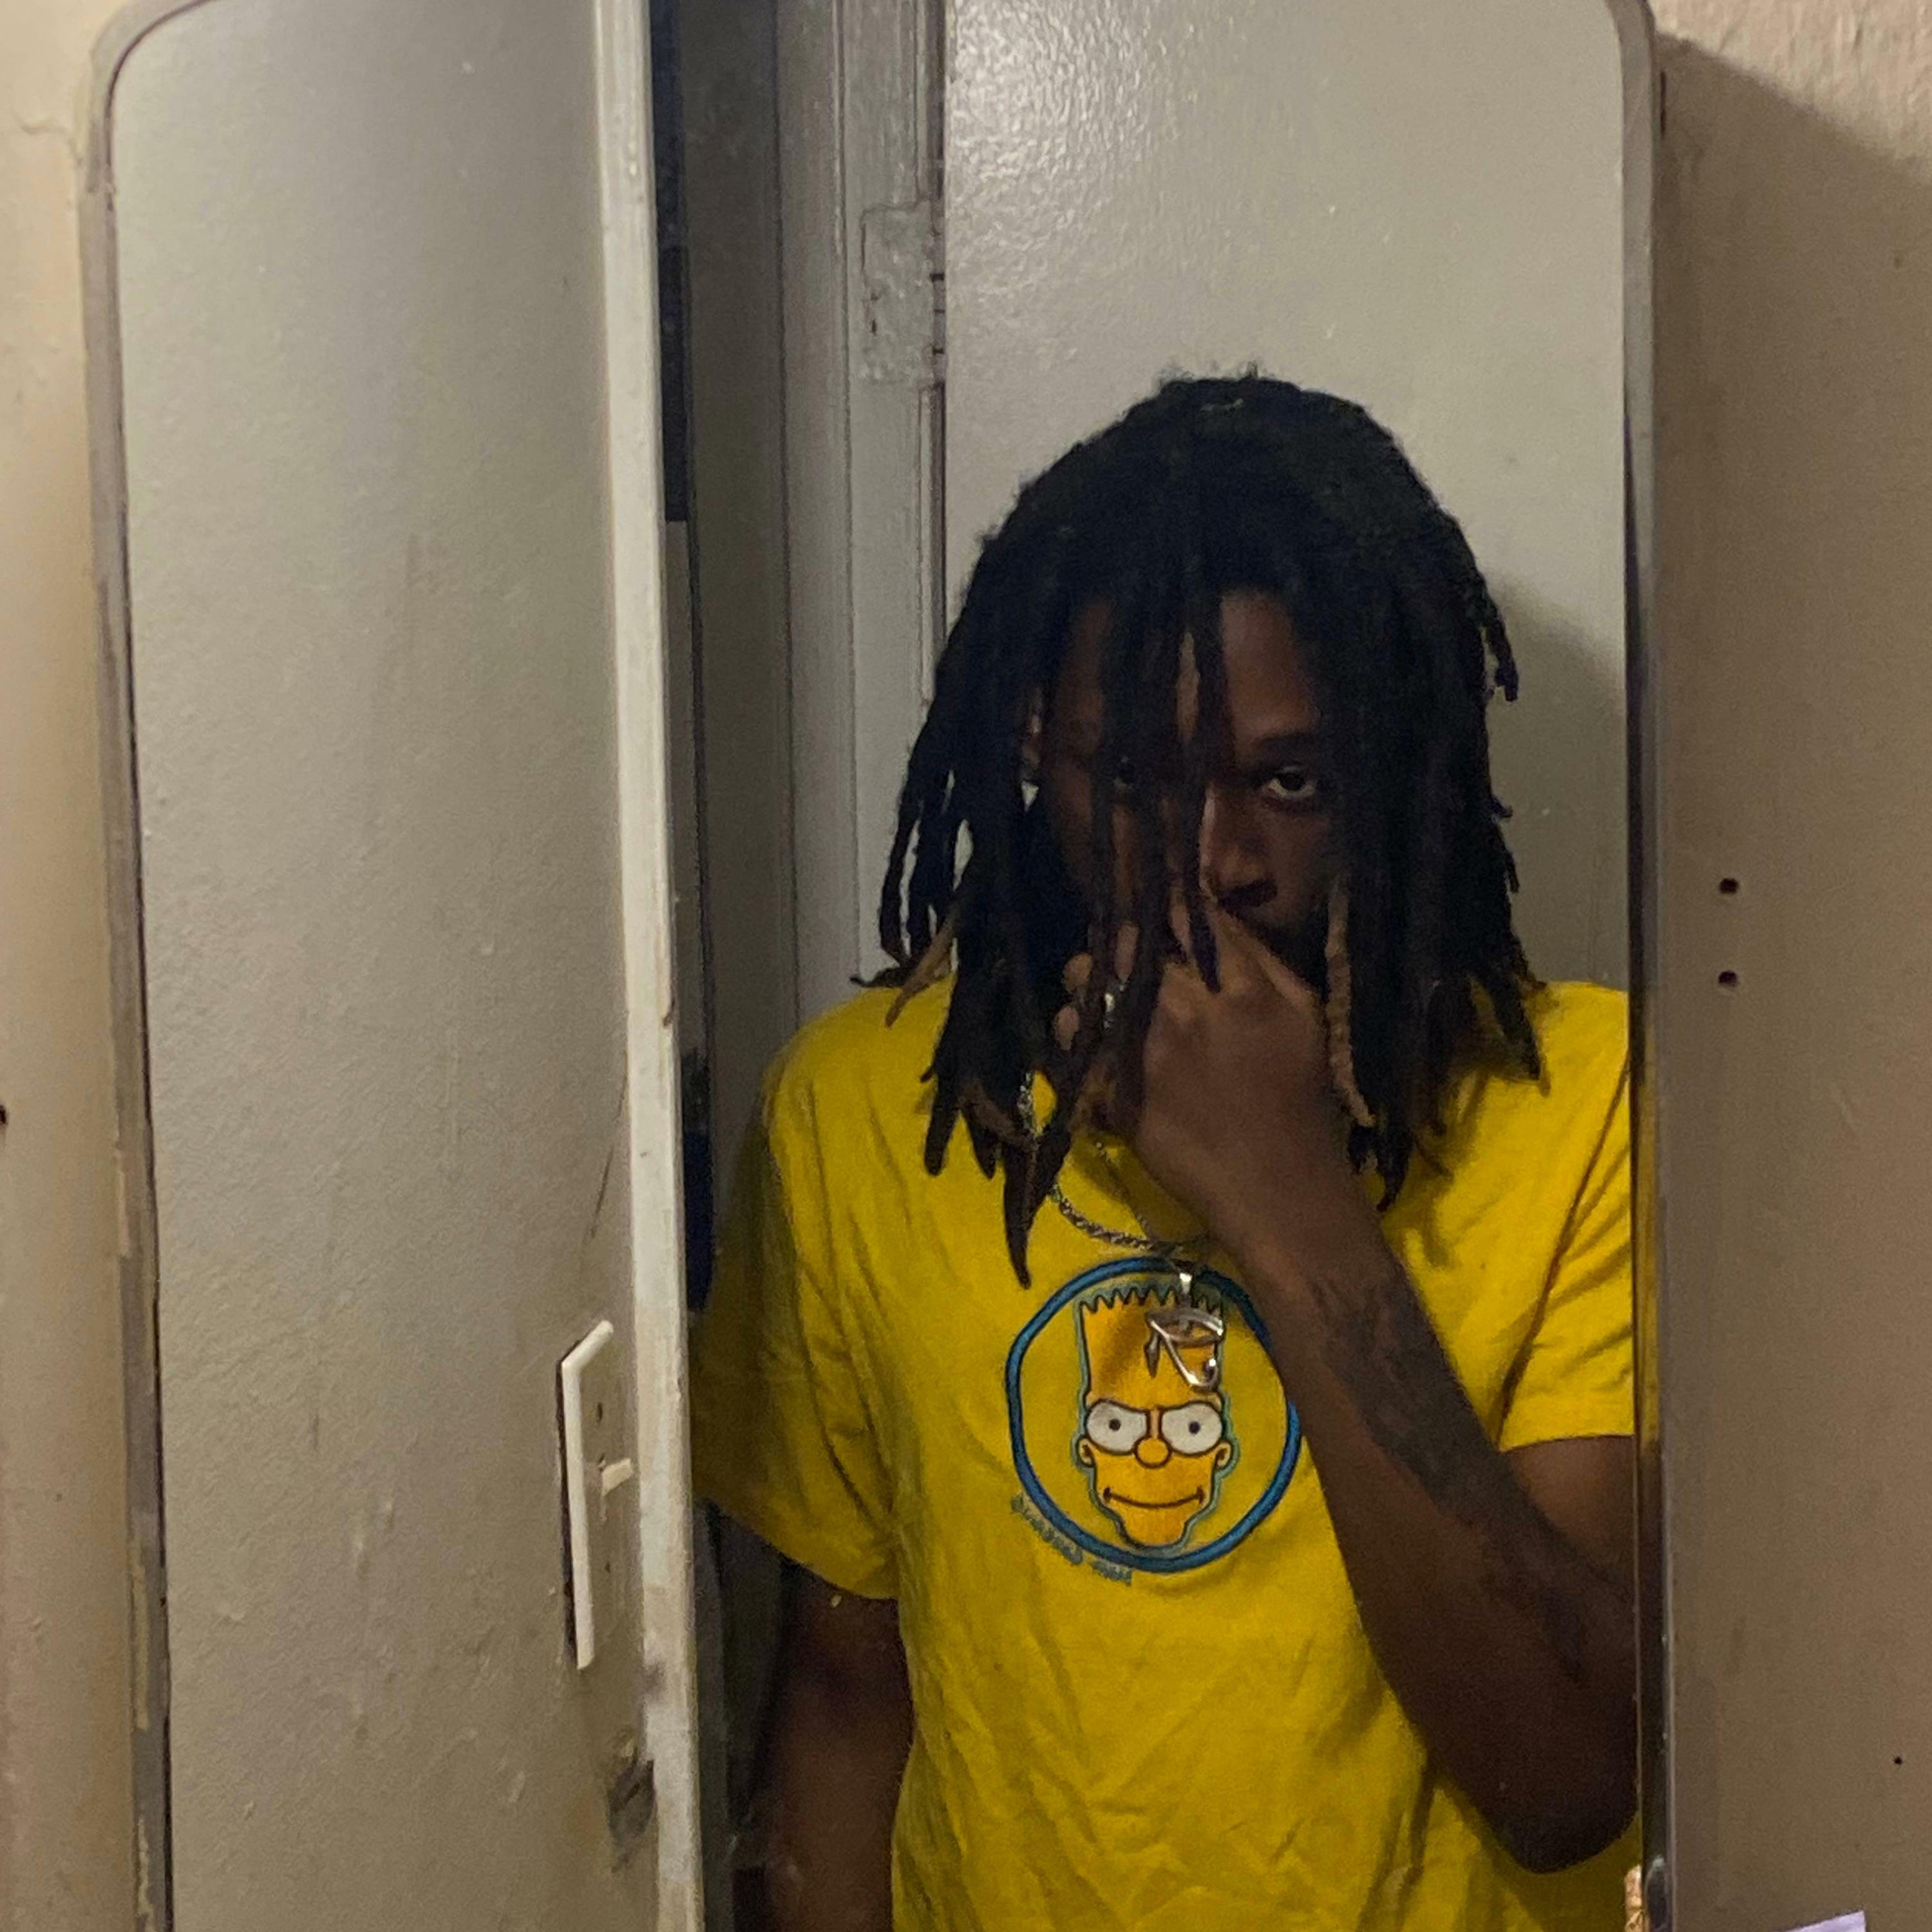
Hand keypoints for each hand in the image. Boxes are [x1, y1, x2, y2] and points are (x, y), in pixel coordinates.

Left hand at [1054, 899, 1385, 1290]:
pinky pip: (1069, 1045)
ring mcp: (1142, 1053)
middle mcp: (1184, 1012)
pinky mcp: (1113, 1092)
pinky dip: (1074, 1037)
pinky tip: (1092, 1044)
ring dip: (1089, 988)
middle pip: (1123, 944)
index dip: (1165, 905)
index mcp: (1240, 991)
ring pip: (1084, 987)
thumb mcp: (1306, 1019)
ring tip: (1105, 1004)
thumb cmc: (1303, 1103)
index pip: (1187, 917)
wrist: (1277, 1190)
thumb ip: (1262, 962)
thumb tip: (1214, 916)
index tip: (1158, 910)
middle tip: (1127, 960)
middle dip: (1119, 944)